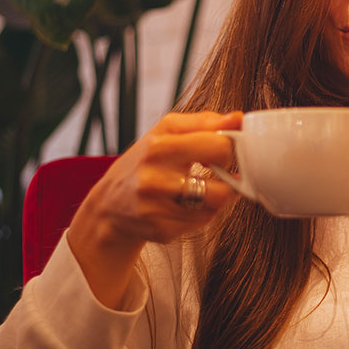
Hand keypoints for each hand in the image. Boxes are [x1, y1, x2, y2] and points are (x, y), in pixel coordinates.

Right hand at [66, 111, 241, 306]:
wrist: (109, 206)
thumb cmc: (143, 162)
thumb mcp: (167, 132)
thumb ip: (204, 123)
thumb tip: (239, 118)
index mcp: (158, 147)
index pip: (219, 146)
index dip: (228, 148)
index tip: (220, 150)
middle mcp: (155, 179)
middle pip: (222, 187)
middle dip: (227, 178)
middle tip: (216, 172)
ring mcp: (157, 209)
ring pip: (215, 207)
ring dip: (216, 198)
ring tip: (202, 189)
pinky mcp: (161, 231)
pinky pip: (202, 222)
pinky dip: (201, 213)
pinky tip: (185, 205)